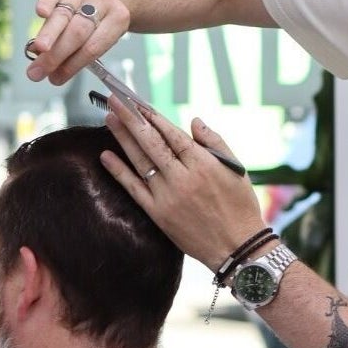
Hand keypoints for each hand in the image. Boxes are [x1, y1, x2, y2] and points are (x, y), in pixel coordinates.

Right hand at [27, 0, 130, 84]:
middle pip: (78, 32)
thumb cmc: (99, 21)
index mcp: (118, 19)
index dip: (73, 65)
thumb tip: (51, 71)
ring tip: (35, 52)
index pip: (93, 47)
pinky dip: (46, 2)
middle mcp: (102, 1)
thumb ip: (77, 53)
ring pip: (64, 15)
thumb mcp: (100, 37)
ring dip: (47, 35)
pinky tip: (41, 14)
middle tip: (38, 72)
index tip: (55, 79)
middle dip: (56, 55)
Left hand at [100, 96, 265, 271]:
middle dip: (131, 118)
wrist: (237, 247)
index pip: (172, 133)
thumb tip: (194, 121)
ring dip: (122, 138)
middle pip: (151, 141)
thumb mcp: (236, 169)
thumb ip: (215, 142)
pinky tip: (106, 156)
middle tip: (115, 100)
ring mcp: (168, 196)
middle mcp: (183, 177)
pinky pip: (134, 189)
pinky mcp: (158, 214)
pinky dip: (119, 171)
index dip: (153, 116)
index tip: (138, 102)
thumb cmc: (241, 207)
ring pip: (140, 161)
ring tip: (109, 118)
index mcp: (204, 164)